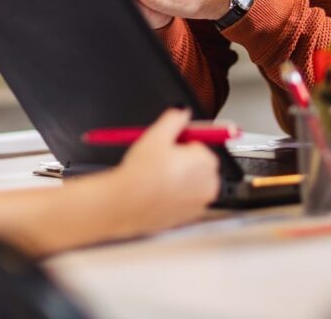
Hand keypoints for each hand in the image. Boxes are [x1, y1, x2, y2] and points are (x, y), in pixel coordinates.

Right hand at [107, 108, 219, 234]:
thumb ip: (175, 118)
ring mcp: (198, 205)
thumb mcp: (157, 134)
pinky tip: (157, 193)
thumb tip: (183, 111)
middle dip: (183, 162)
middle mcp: (209, 185)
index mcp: (207, 162)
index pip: (200, 146)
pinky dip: (175, 197)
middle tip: (160, 163)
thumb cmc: (140, 174)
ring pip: (192, 184)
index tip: (168, 148)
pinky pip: (184, 201)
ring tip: (156, 179)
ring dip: (180, 179)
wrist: (121, 206)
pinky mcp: (186, 219)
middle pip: (199, 165)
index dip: (181, 145)